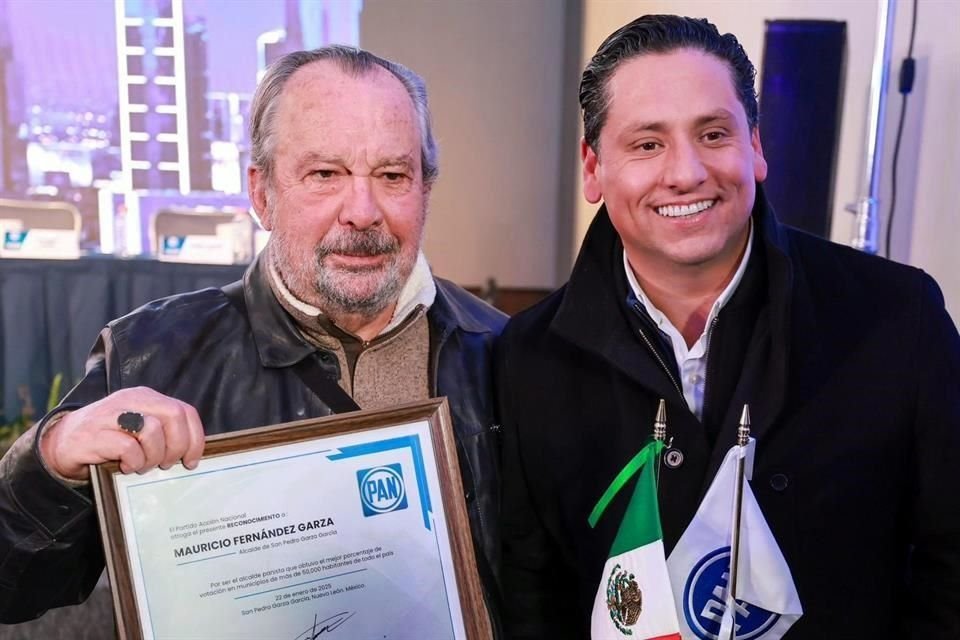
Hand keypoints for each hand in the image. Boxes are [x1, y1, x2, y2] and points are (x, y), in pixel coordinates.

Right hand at [39, 387, 204, 481]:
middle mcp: (131, 400)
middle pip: (173, 416)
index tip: (192, 460)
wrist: (62, 444)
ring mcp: (111, 415)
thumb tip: (192, 453)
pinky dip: (134, 462)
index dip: (195, 438)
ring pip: (152, 431)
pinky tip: (127, 467)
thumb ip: (163, 432)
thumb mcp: (139, 430)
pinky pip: (128, 448)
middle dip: (177, 446)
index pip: (185, 411)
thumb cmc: (109, 440)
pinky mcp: (95, 434)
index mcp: (146, 397)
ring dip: (154, 456)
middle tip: (167, 464)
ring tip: (143, 465)